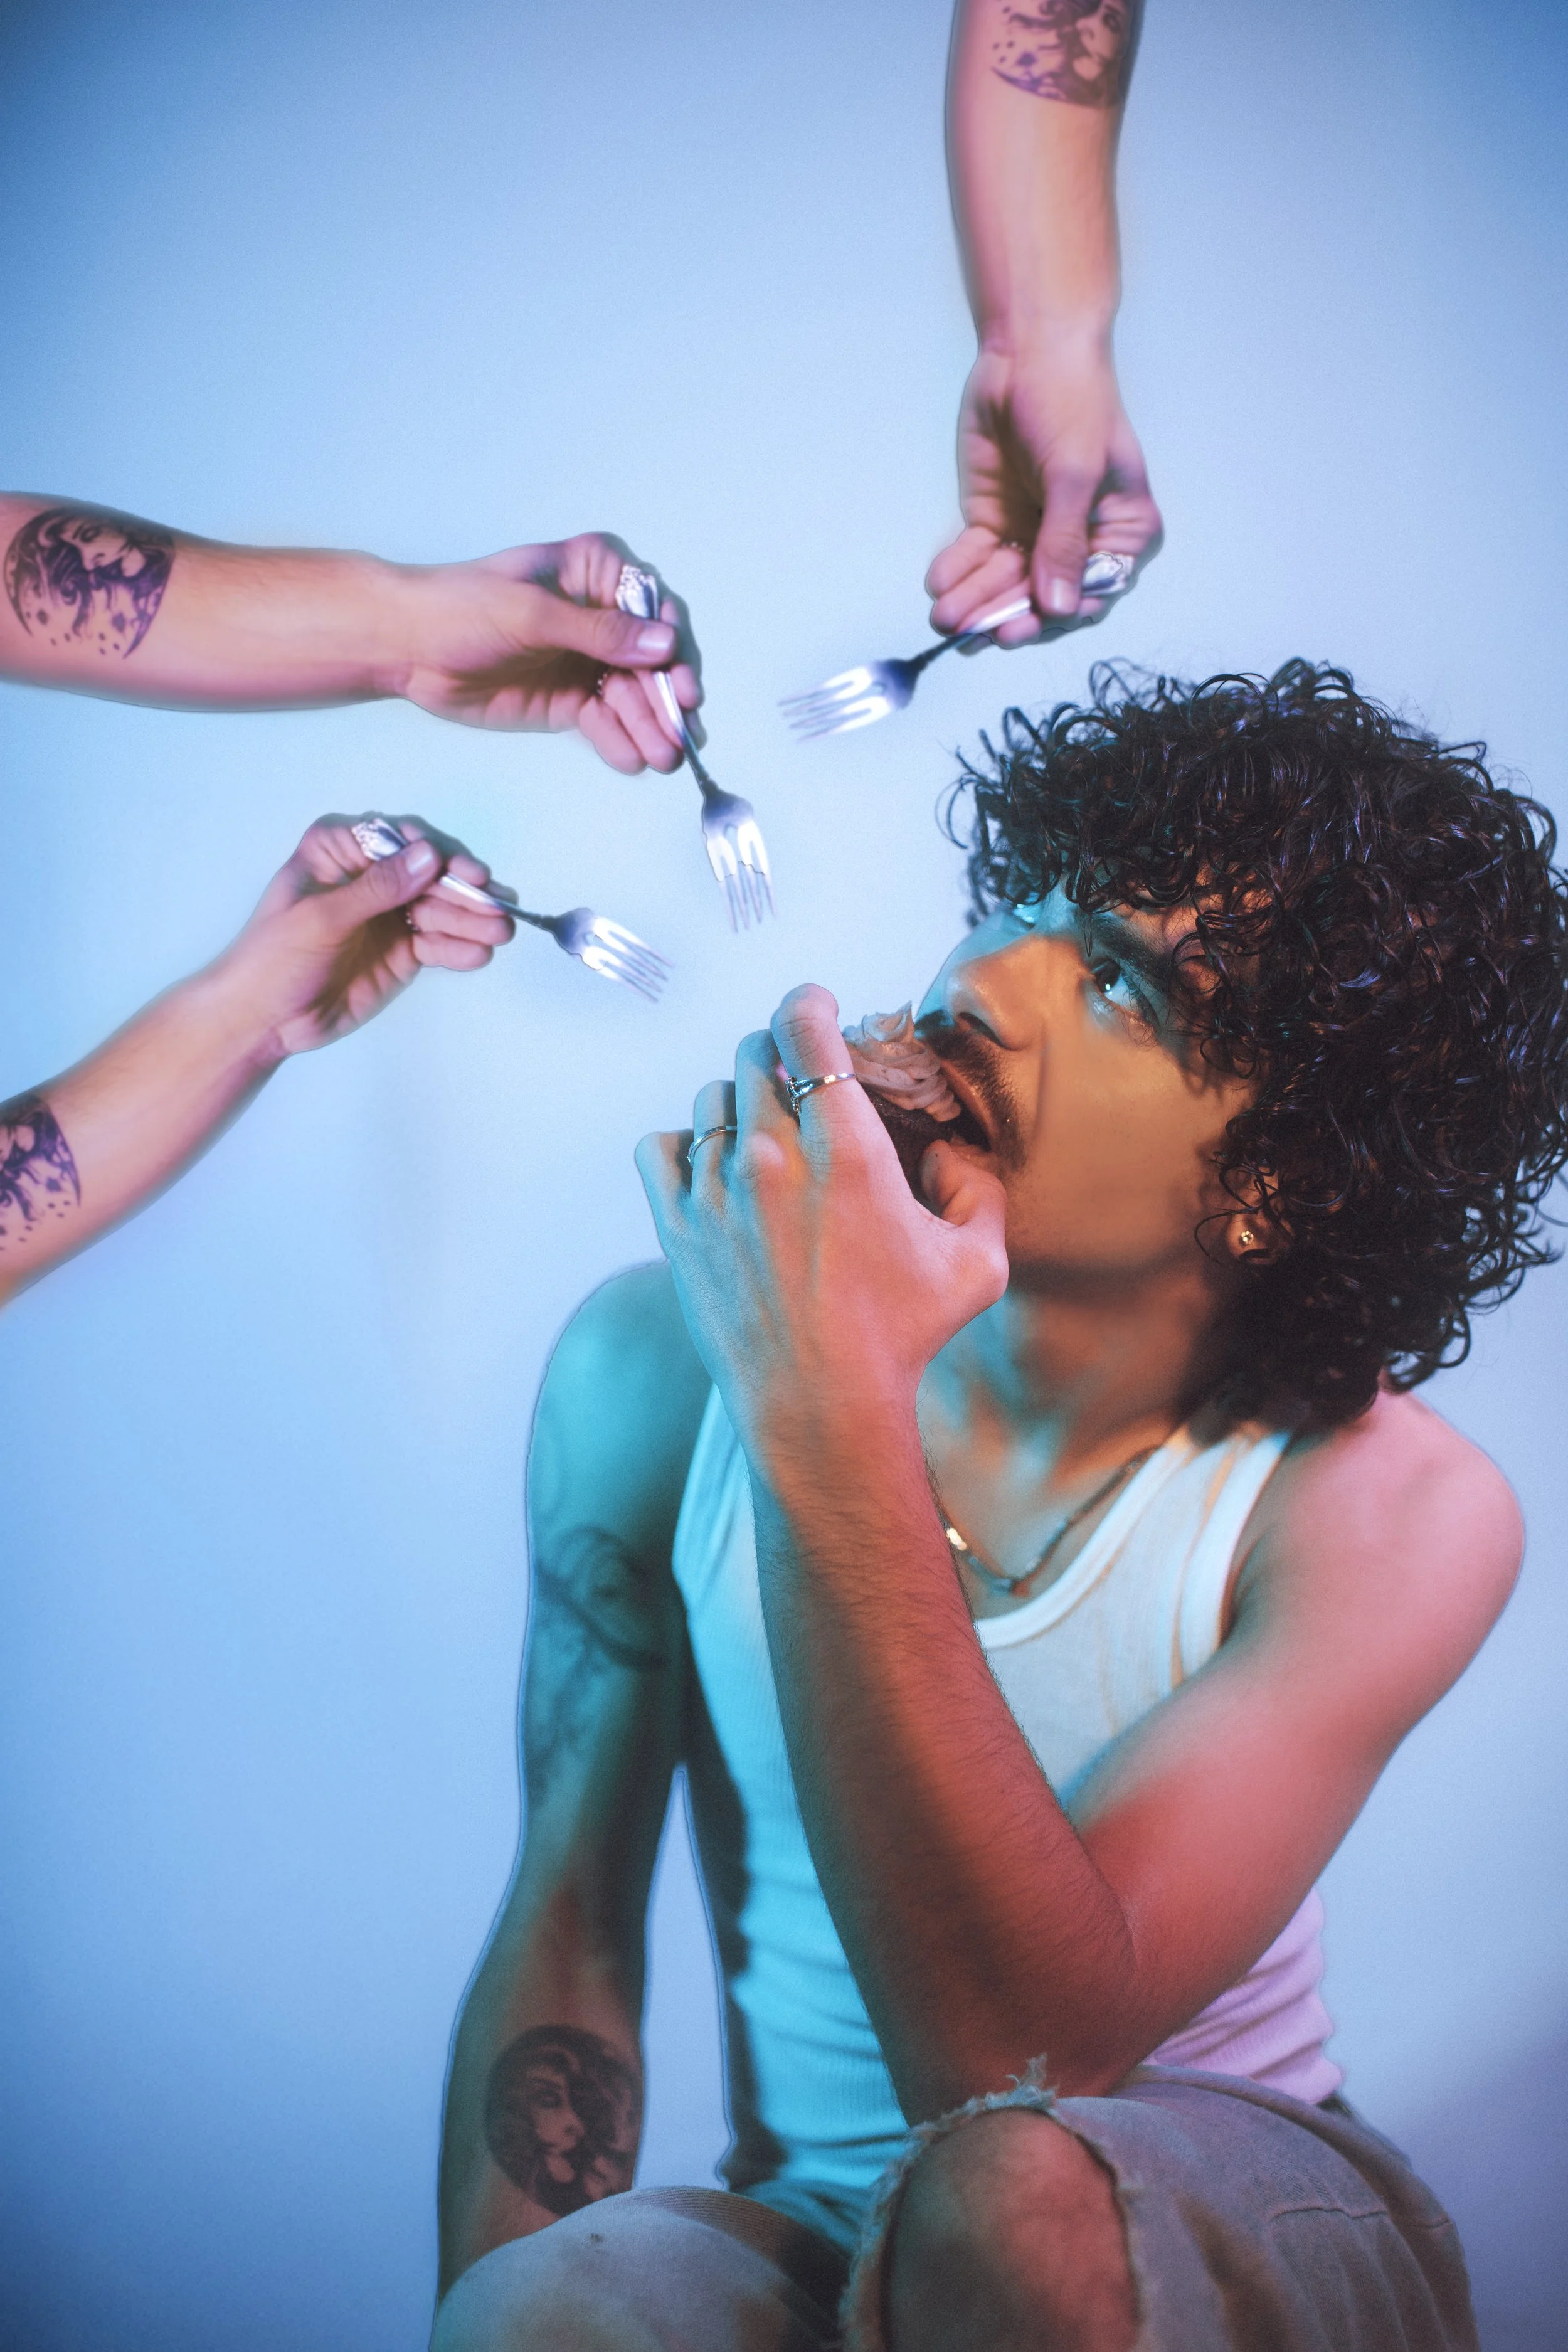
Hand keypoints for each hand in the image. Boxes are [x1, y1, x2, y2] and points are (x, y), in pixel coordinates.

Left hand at [214, 814, 514, 1060]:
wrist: (264, 1019)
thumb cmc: (274, 959)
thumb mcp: (321, 918)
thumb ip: (378, 888)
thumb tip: (430, 856)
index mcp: (340, 850)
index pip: (399, 840)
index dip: (437, 854)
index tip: (465, 873)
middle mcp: (371, 875)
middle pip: (431, 872)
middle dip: (464, 890)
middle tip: (496, 907)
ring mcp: (390, 913)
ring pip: (442, 907)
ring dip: (473, 919)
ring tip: (501, 932)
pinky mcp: (404, 950)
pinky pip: (439, 943)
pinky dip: (460, 948)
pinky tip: (479, 954)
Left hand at [392, 532, 701, 773]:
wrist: (407, 647)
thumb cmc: (461, 608)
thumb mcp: (533, 614)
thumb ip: (599, 632)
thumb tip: (663, 644)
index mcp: (594, 574)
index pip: (652, 611)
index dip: (673, 651)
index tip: (684, 688)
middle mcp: (598, 617)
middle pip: (650, 661)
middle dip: (666, 699)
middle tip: (680, 736)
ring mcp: (587, 661)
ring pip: (633, 696)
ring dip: (650, 727)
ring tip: (663, 758)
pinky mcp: (570, 700)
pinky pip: (605, 722)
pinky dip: (620, 741)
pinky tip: (633, 759)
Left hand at [636, 985, 1007, 1473]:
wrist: (820, 1408)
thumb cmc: (901, 1339)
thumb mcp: (977, 1264)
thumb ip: (978, 1191)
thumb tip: (953, 1154)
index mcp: (846, 1148)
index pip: (805, 1026)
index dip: (810, 1003)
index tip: (818, 1009)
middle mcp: (772, 1155)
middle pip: (755, 1053)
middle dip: (782, 1057)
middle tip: (801, 1086)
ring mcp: (716, 1189)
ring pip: (711, 1098)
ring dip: (739, 1105)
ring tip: (764, 1142)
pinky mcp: (677, 1226)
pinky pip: (660, 1147)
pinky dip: (684, 1148)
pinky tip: (713, 1171)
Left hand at [926, 340, 1161, 644]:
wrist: (1029, 351)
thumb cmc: (1072, 401)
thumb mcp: (1075, 473)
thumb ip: (1064, 543)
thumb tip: (1059, 608)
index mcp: (1120, 533)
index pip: (1090, 594)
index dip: (1053, 619)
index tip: (1014, 631)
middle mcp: (1079, 542)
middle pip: (1041, 596)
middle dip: (1002, 614)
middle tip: (968, 632)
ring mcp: (1036, 534)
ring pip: (1004, 583)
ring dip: (973, 600)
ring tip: (943, 618)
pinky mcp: (997, 520)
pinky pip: (976, 557)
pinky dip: (957, 571)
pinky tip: (939, 583)